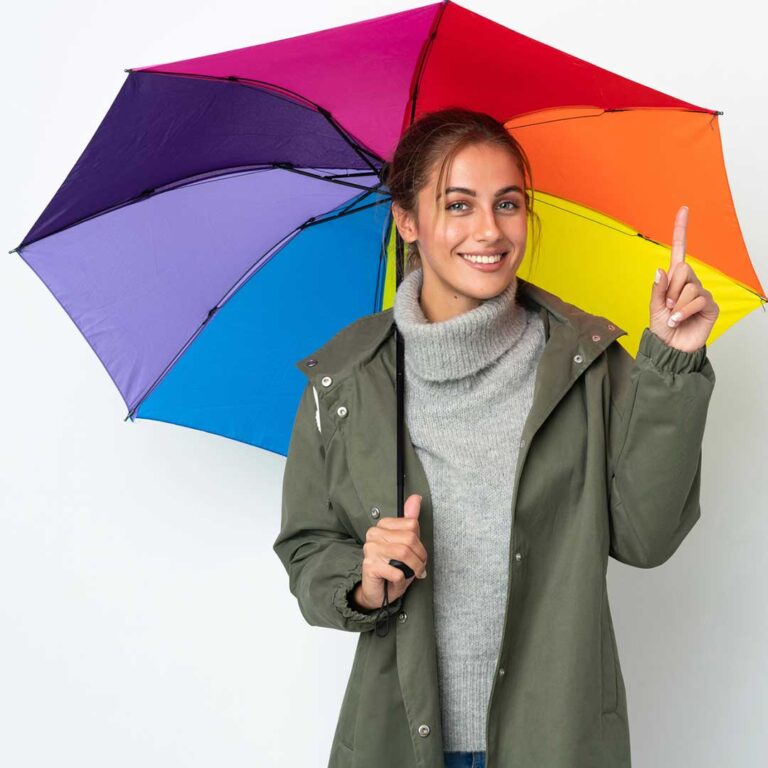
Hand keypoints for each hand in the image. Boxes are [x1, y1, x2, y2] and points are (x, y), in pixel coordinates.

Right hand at [352, 494, 427, 611]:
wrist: (377, 592)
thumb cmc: (392, 568)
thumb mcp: (405, 545)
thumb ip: (410, 521)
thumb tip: (417, 497)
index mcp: (383, 525)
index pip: (411, 526)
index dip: (420, 544)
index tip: (419, 556)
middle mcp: (374, 534)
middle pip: (410, 539)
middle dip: (419, 558)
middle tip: (419, 569)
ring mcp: (370, 549)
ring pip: (404, 554)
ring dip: (413, 569)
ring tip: (412, 575)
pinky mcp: (370, 565)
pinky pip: (397, 571)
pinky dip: (402, 581)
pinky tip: (396, 582)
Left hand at [649, 206, 718, 351]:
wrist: (671, 348)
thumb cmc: (662, 328)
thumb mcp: (653, 307)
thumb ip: (657, 289)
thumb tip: (660, 270)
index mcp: (674, 279)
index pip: (680, 250)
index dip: (681, 230)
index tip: (683, 209)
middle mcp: (689, 282)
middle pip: (682, 269)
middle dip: (670, 289)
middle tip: (667, 305)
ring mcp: (701, 293)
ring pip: (689, 287)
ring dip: (676, 304)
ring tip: (673, 317)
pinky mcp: (710, 306)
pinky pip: (697, 300)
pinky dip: (684, 311)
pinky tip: (679, 320)